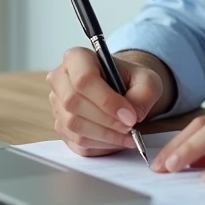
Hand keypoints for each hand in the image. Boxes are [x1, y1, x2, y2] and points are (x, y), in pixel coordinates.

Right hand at [47, 47, 163, 156]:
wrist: (122, 89)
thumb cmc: (131, 80)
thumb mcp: (147, 79)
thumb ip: (144, 94)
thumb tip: (132, 116)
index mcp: (77, 58)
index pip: (83, 79)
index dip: (107, 101)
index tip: (130, 116)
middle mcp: (60, 79)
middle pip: (73, 103)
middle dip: (106, 120)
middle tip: (130, 127)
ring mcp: (57, 104)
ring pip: (74, 125)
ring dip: (105, 136)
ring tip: (128, 135)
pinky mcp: (61, 126)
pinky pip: (76, 142)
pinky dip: (100, 146)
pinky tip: (117, 140)